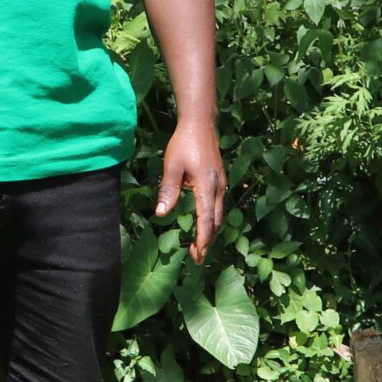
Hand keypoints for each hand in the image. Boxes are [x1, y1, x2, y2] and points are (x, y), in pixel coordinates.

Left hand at [155, 119, 225, 259]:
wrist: (200, 124)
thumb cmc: (184, 144)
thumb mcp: (172, 166)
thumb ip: (168, 190)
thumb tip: (160, 214)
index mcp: (207, 186)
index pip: (206, 220)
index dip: (202, 239)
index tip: (198, 255)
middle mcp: (218, 188)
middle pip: (216, 222)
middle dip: (207, 241)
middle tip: (197, 257)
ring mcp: (221, 184)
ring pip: (219, 215)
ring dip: (211, 231)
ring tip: (200, 246)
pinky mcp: (219, 181)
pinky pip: (218, 206)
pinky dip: (212, 220)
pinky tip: (204, 224)